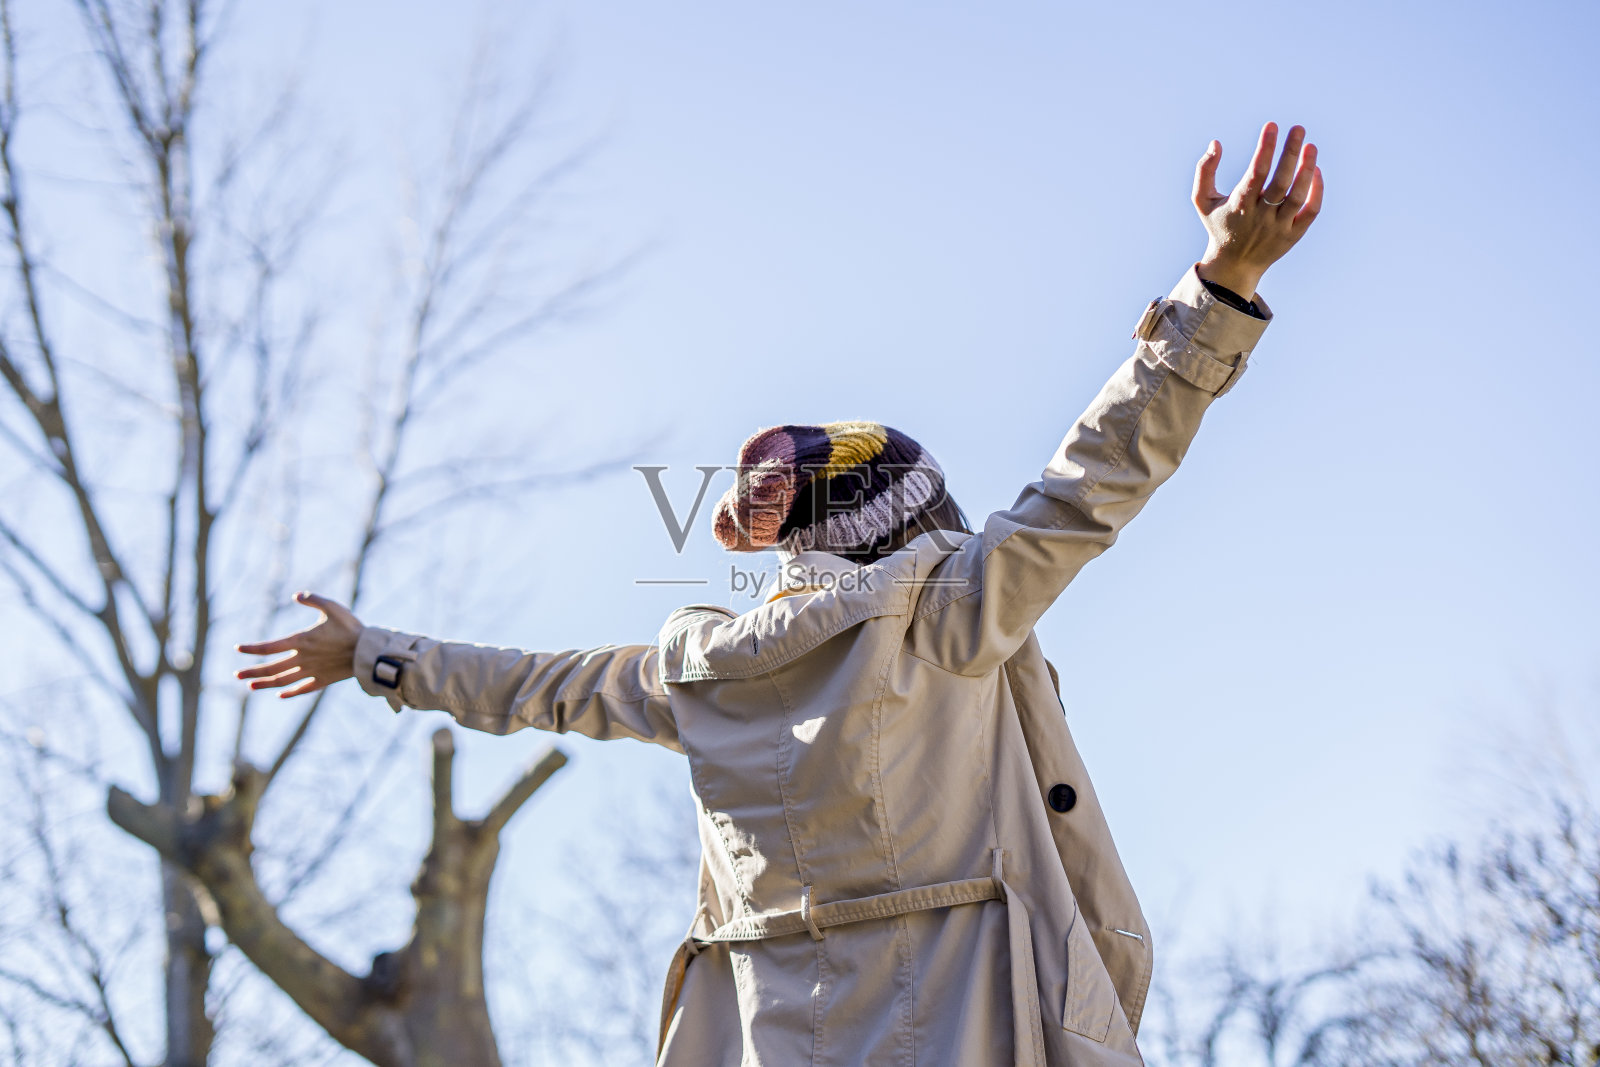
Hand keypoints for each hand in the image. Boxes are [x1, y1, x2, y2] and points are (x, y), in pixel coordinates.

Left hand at [235, 591, 362, 697]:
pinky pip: (302, 689)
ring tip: (250, 687)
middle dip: (252, 672)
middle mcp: (302, 659)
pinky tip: (280, 694)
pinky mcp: (322, 680)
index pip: (269, 647)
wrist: (368, 651)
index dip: (251, 648)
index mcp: (301, 641)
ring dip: (265, 684)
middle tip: (237, 675)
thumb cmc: (351, 627)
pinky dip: (290, 693)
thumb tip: (296, 595)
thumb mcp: (332, 607)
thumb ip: (313, 599)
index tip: (238, 649)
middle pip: (271, 668)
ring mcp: (311, 672)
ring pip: (283, 681)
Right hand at [1191, 121, 1323, 299]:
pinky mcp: (1293, 234)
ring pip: (1297, 196)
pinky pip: (1310, 211)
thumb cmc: (1219, 225)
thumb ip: (1204, 171)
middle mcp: (1260, 216)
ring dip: (1306, 170)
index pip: (1256, 173)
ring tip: (1311, 146)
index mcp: (1239, 205)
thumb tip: (1216, 143)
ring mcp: (1278, 227)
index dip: (1265, 148)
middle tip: (1299, 128)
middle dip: (1290, 152)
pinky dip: (1316, 191)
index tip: (1272, 125)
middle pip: (1280, 181)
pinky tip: (1316, 171)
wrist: (1234, 265)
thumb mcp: (1202, 200)